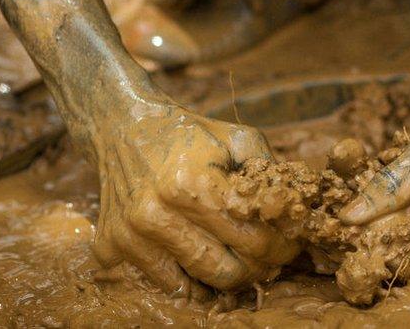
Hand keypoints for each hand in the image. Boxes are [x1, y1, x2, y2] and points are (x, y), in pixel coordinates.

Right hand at [86, 95, 299, 291]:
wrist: (122, 125)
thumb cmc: (189, 133)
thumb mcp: (238, 138)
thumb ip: (270, 173)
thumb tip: (296, 211)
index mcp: (191, 183)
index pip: (254, 238)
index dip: (282, 245)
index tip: (292, 243)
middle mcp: (157, 213)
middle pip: (228, 270)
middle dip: (259, 267)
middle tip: (272, 257)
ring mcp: (132, 235)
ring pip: (199, 283)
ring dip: (228, 276)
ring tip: (242, 258)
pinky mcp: (113, 246)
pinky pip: (166, 284)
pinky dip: (190, 279)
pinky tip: (204, 258)